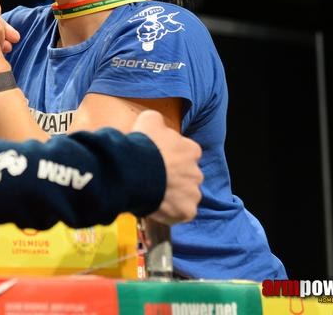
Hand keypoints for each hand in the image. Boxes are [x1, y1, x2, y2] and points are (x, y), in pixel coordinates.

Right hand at [131, 110, 202, 224]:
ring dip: (172, 195)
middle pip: (186, 176)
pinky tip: (155, 207)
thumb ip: (158, 122)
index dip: (170, 157)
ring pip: (184, 195)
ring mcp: (193, 193)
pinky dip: (170, 212)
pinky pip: (180, 213)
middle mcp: (197, 172)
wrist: (135, 170)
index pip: (185, 153)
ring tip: (152, 194)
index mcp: (191, 150)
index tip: (156, 159)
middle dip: (173, 177)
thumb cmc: (143, 144)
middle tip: (153, 178)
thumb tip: (158, 125)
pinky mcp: (187, 211)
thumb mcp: (149, 120)